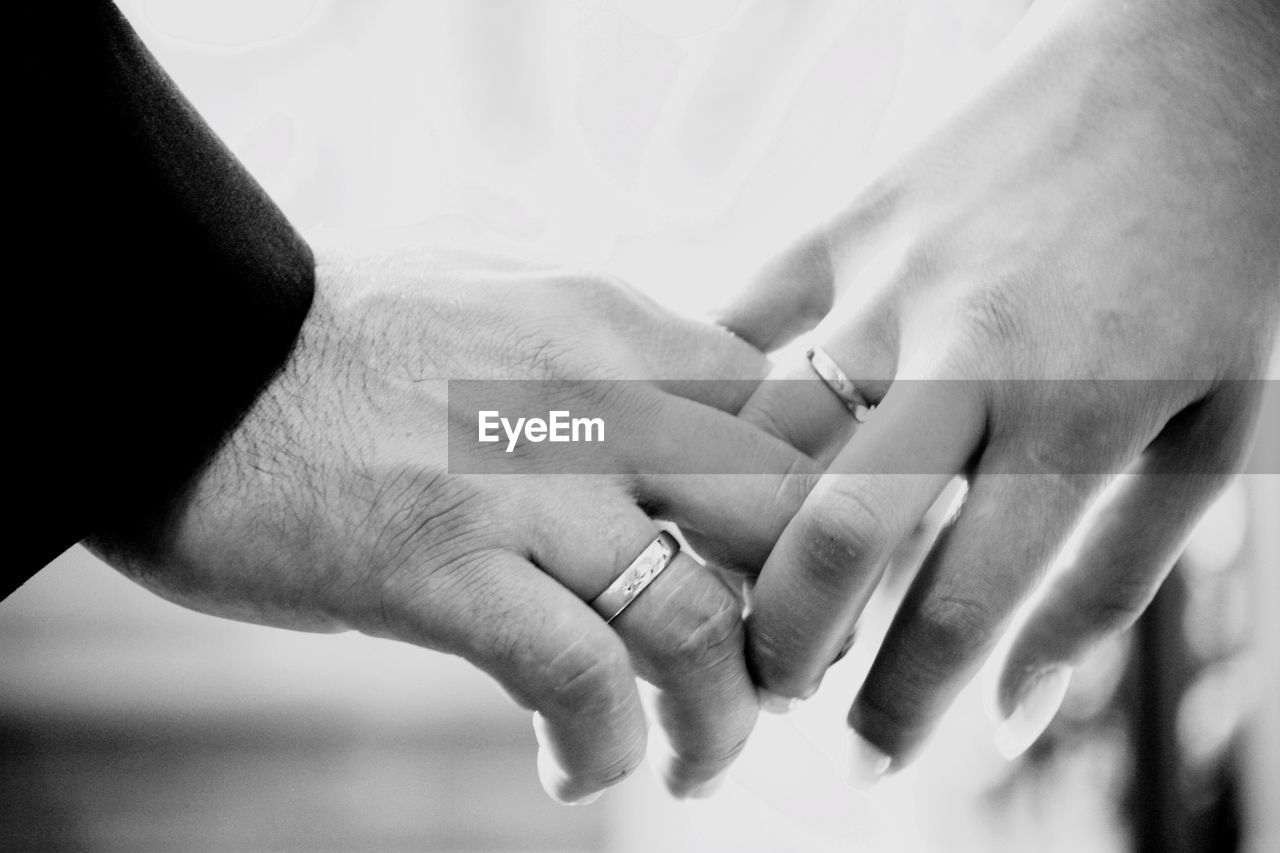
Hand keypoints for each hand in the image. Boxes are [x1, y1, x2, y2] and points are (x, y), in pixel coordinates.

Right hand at [87, 243, 813, 801]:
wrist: (179, 346)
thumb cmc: (347, 336)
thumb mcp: (507, 293)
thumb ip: (617, 339)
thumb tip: (724, 370)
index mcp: (615, 321)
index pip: (793, 415)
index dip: (822, 513)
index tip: (804, 576)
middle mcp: (592, 390)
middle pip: (781, 521)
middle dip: (805, 623)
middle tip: (781, 678)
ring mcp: (519, 477)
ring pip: (701, 624)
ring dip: (720, 718)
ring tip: (699, 758)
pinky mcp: (440, 562)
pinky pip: (580, 680)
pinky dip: (604, 746)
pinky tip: (578, 765)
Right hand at [724, 0, 1278, 775]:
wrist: (1193, 55)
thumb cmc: (1223, 252)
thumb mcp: (1219, 427)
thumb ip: (1116, 576)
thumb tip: (1020, 708)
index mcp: (1077, 415)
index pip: (958, 605)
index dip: (902, 708)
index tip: (866, 762)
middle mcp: (967, 352)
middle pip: (833, 529)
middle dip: (787, 637)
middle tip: (779, 687)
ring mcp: (890, 277)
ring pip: (766, 432)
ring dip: (738, 530)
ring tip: (741, 582)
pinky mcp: (844, 219)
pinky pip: (743, 320)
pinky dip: (711, 396)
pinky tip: (702, 452)